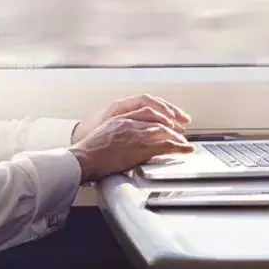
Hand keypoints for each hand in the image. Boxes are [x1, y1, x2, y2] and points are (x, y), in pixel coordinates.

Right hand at [68, 96, 193, 182]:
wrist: (83, 158)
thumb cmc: (89, 152)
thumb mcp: (103, 135)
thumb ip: (117, 134)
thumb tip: (125, 142)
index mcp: (119, 117)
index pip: (146, 110)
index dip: (160, 115)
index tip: (168, 121)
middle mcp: (129, 122)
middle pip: (158, 117)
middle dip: (172, 123)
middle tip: (181, 130)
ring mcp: (135, 133)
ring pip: (164, 129)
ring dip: (177, 136)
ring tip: (184, 143)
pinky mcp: (140, 147)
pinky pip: (164, 144)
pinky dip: (177, 146)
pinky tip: (184, 149)